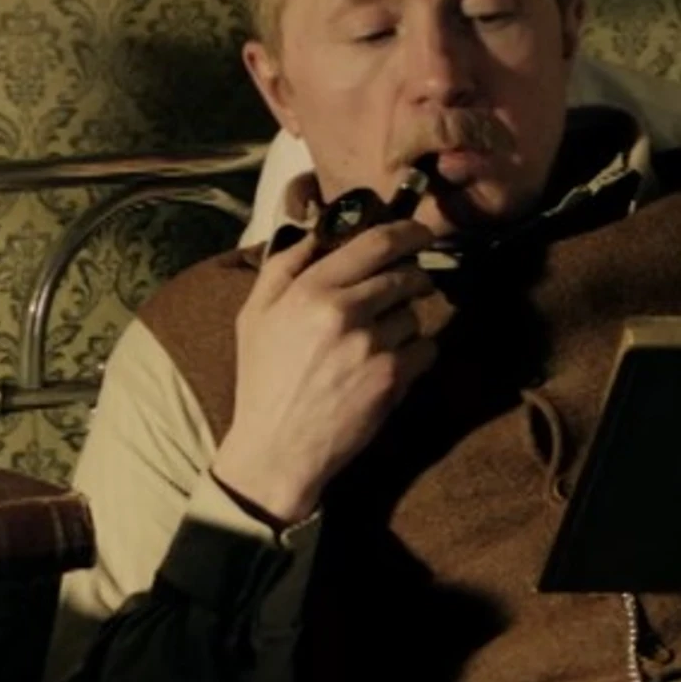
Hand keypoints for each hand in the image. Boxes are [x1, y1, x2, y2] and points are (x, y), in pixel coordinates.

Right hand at [210, 213, 437, 527]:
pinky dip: (415, 355)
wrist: (276, 449)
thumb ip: (283, 266)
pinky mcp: (392, 378)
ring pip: (414, 314)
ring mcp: (372, 345)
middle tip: (406, 290)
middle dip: (412, 280)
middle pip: (405, 275)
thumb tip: (317, 232)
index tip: (419, 234)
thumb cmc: (263, 380)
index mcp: (310, 289)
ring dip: (405, 323)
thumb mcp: (254, 315)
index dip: (407, 232)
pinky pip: (426, 348)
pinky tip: (387, 368)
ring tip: (377, 344)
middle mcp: (344, 311)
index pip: (375, 242)